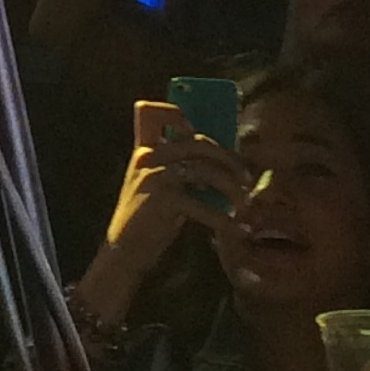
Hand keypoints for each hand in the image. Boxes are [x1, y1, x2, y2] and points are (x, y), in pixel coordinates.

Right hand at [78, 100, 248, 327]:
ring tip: (245, 205)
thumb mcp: (158, 189)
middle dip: (227, 159)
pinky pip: (203, 205)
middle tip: (247, 178)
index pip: (171, 121)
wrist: (123, 250)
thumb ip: (178, 173)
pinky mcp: (164, 199)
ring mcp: (155, 176)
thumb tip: (216, 169)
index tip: (224, 145)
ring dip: (231, 188)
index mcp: (147, 150)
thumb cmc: (146, 222)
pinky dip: (223, 219)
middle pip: (197, 145)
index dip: (200, 129)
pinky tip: (236, 229)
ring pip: (204, 171)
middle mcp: (150, 157)